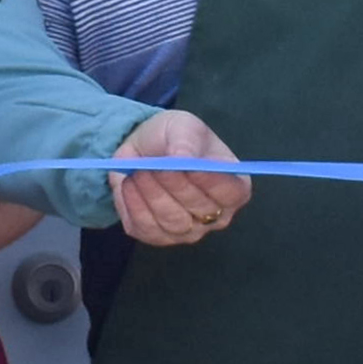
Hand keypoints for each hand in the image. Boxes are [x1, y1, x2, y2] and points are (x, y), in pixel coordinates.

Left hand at [111, 110, 248, 245]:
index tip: (190, 166)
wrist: (146, 149)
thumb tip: (182, 158)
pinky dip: (134, 205)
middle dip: (174, 185)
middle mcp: (216, 215)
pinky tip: (129, 185)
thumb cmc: (175, 138)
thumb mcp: (183, 126)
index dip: (212, 182)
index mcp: (234, 185)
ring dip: (151, 194)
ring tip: (138, 172)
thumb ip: (186, 141)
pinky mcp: (158, 236)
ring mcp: (188, 231)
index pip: (232, 194)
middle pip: (199, 210)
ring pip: (171, 222)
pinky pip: (146, 229)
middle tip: (154, 166)